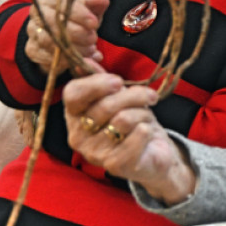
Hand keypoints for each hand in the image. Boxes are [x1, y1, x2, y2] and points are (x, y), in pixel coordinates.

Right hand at [25, 0, 109, 75]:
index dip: (79, 13)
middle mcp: (38, 12)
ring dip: (72, 47)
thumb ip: (95, 4)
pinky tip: (77, 59)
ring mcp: (33, 31)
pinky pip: (45, 55)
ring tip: (90, 50)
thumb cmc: (78, 19)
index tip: (94, 23)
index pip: (60, 1)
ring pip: (48, 40)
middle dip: (76, 32)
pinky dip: (63, 59)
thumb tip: (102, 0)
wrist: (61, 37)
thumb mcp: (89, 10)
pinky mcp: (32, 49)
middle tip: (93, 38)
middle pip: (52, 21)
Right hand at [62, 73, 195, 204]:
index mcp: (74, 115)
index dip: (97, 83)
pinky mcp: (115, 166)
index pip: (73, 94)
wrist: (153, 155)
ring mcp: (95, 154)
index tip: (119, 81)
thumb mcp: (118, 96)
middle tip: (150, 96)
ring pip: (122, 119)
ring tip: (146, 118)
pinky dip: (146, 130)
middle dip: (133, 96)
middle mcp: (78, 136)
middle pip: (103, 105)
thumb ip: (101, 79)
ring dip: (142, 114)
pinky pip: (135, 136)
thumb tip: (86, 60)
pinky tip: (147, 133)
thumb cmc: (133, 123)